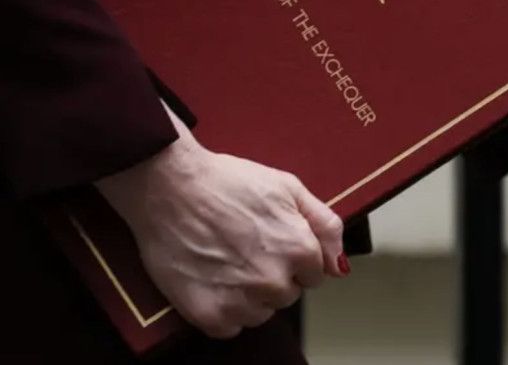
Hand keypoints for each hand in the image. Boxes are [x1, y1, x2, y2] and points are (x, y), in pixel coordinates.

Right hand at [97, 101, 346, 338]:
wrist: (167, 185)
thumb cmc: (225, 180)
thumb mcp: (286, 186)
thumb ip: (324, 225)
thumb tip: (340, 265)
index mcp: (299, 249)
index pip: (312, 274)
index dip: (290, 256)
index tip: (267, 240)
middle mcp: (274, 280)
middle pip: (286, 295)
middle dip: (270, 275)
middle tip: (242, 246)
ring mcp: (241, 300)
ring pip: (260, 313)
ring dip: (248, 295)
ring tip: (224, 260)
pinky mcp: (209, 315)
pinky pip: (230, 327)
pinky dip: (222, 309)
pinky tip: (210, 278)